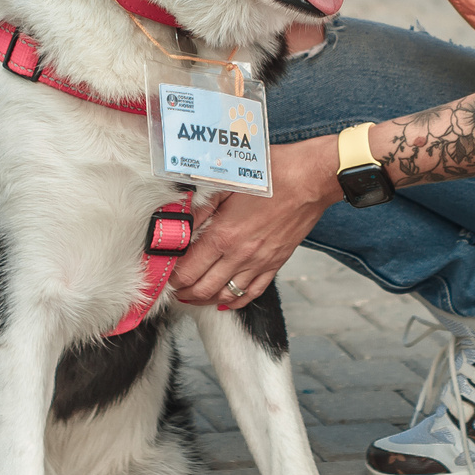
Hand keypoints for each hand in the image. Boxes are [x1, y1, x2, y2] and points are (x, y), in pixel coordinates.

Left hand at [171, 135, 342, 309]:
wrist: (311, 179)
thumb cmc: (273, 175)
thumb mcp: (227, 184)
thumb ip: (201, 207)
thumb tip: (180, 223)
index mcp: (224, 234)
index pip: (188, 270)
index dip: (171, 277)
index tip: (164, 274)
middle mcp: (240, 254)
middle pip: (202, 288)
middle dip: (183, 293)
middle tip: (173, 289)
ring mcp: (259, 262)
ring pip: (226, 295)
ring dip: (205, 299)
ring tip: (192, 295)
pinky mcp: (275, 263)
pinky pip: (253, 292)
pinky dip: (236, 300)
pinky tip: (226, 300)